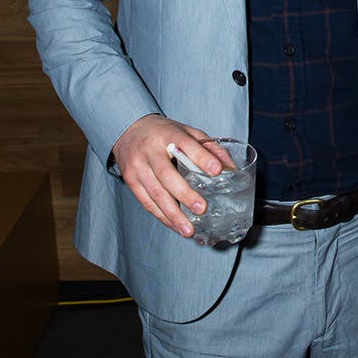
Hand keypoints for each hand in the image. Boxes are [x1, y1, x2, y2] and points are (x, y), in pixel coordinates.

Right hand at [112, 113, 223, 236]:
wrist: (128, 128)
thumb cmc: (163, 132)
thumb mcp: (186, 131)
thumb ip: (208, 146)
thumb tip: (229, 165)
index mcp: (169, 134)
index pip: (186, 145)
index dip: (202, 157)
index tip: (217, 170)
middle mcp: (151, 150)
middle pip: (167, 174)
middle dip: (185, 194)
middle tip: (202, 208)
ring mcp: (138, 166)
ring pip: (155, 193)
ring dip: (173, 214)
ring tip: (188, 229)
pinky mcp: (131, 180)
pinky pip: (146, 202)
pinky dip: (162, 216)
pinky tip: (175, 225)